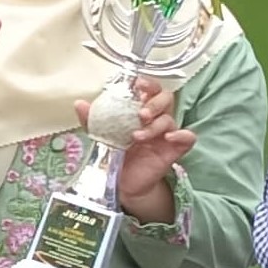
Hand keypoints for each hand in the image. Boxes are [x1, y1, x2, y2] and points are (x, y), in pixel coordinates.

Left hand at [86, 80, 196, 222]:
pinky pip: (188, 138)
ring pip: (170, 119)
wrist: (122, 183)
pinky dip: (181, 135)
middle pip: (165, 99)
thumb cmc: (116, 154)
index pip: (150, 90)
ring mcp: (165, 135)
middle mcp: (155, 119)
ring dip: (155, 125)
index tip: (138, 85)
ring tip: (137, 136)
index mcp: (141, 110)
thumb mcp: (102, 135)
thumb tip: (80, 104)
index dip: (147, 84)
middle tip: (141, 114)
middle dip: (154, 103)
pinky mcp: (173, 151)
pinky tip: (168, 138)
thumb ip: (93, 120)